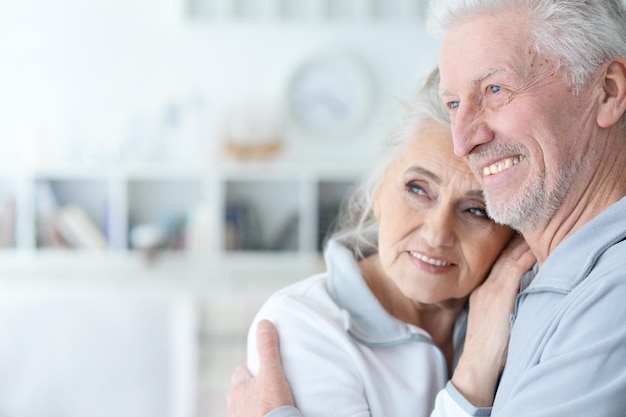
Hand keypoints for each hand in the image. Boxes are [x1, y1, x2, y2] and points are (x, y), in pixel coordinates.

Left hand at [227, 320, 294, 416]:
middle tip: (270, 387)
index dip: (255, 368)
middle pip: (242, 389)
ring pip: (244, 407)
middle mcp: (233, 404)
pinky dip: (255, 415)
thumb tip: (264, 324)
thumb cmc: (271, 409)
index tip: (266, 369)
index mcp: (238, 387)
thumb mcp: (272, 374)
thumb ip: (268, 350)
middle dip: (252, 387)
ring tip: (269, 405)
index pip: (243, 370)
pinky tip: (266, 416)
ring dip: (253, 404)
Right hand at [451, 234, 535, 406]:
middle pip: (502, 254)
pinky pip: (514, 269)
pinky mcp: (499, 296)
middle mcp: (485, 286)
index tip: (521, 232)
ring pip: (508, 257)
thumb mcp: (492, 318)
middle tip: (529, 221)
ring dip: (523, 242)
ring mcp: (491, 290)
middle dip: (515, 237)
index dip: (509, 244)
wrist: (478, 363)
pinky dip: (525, 257)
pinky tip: (536, 247)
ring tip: (536, 227)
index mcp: (482, 290)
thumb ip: (502, 302)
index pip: (497, 260)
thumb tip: (521, 293)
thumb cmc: (489, 347)